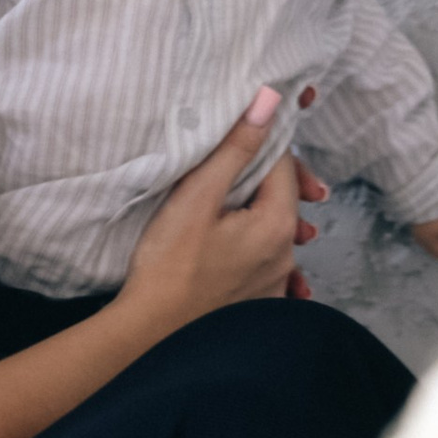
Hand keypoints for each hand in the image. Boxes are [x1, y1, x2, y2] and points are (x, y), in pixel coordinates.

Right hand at [123, 87, 325, 330]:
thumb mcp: (195, 198)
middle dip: (268, 180)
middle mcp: (286, 256)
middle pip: (284, 201)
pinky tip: (249, 258)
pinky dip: (263, 256)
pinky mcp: (261, 308)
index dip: (263, 143)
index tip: (239, 135)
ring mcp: (276, 287)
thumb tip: (270, 102)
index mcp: (277, 224)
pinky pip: (272, 272)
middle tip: (244, 166)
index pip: (283, 166)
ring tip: (243, 209)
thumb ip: (235, 149)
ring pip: (278, 235)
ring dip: (265, 218)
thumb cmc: (167, 265)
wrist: (150, 335)